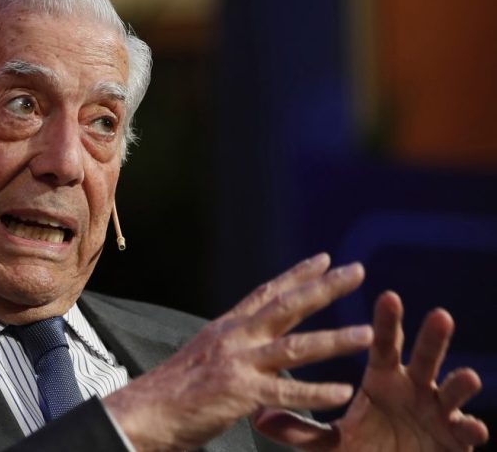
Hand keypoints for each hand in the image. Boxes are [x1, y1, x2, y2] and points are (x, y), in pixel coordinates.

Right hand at [104, 254, 374, 451]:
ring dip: (334, 339)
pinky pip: (287, 392)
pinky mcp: (240, 393)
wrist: (143, 411)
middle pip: (287, 306)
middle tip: (357, 271)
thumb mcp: (202, 355)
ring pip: (295, 347)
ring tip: (366, 333)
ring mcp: (237, 363)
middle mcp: (234, 337)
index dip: (296, 274)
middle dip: (324, 288)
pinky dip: (317, 392)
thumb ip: (230, 347)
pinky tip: (343, 391)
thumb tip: (249, 346)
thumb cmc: (172, 390)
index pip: (266, 293)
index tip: (323, 259)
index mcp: (226, 327)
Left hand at [253, 292, 489, 450]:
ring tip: (467, 377)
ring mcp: (436, 412)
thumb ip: (298, 429)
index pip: (383, 345)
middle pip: (423, 358)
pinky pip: (464, 433)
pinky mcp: (453, 439)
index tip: (387, 295)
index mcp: (382, 379)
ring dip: (459, 383)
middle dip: (432, 338)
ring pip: (451, 391)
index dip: (387, 323)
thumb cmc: (366, 449)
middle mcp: (412, 388)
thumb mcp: (329, 442)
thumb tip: (259, 416)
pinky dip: (469, 430)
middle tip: (439, 316)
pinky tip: (472, 428)